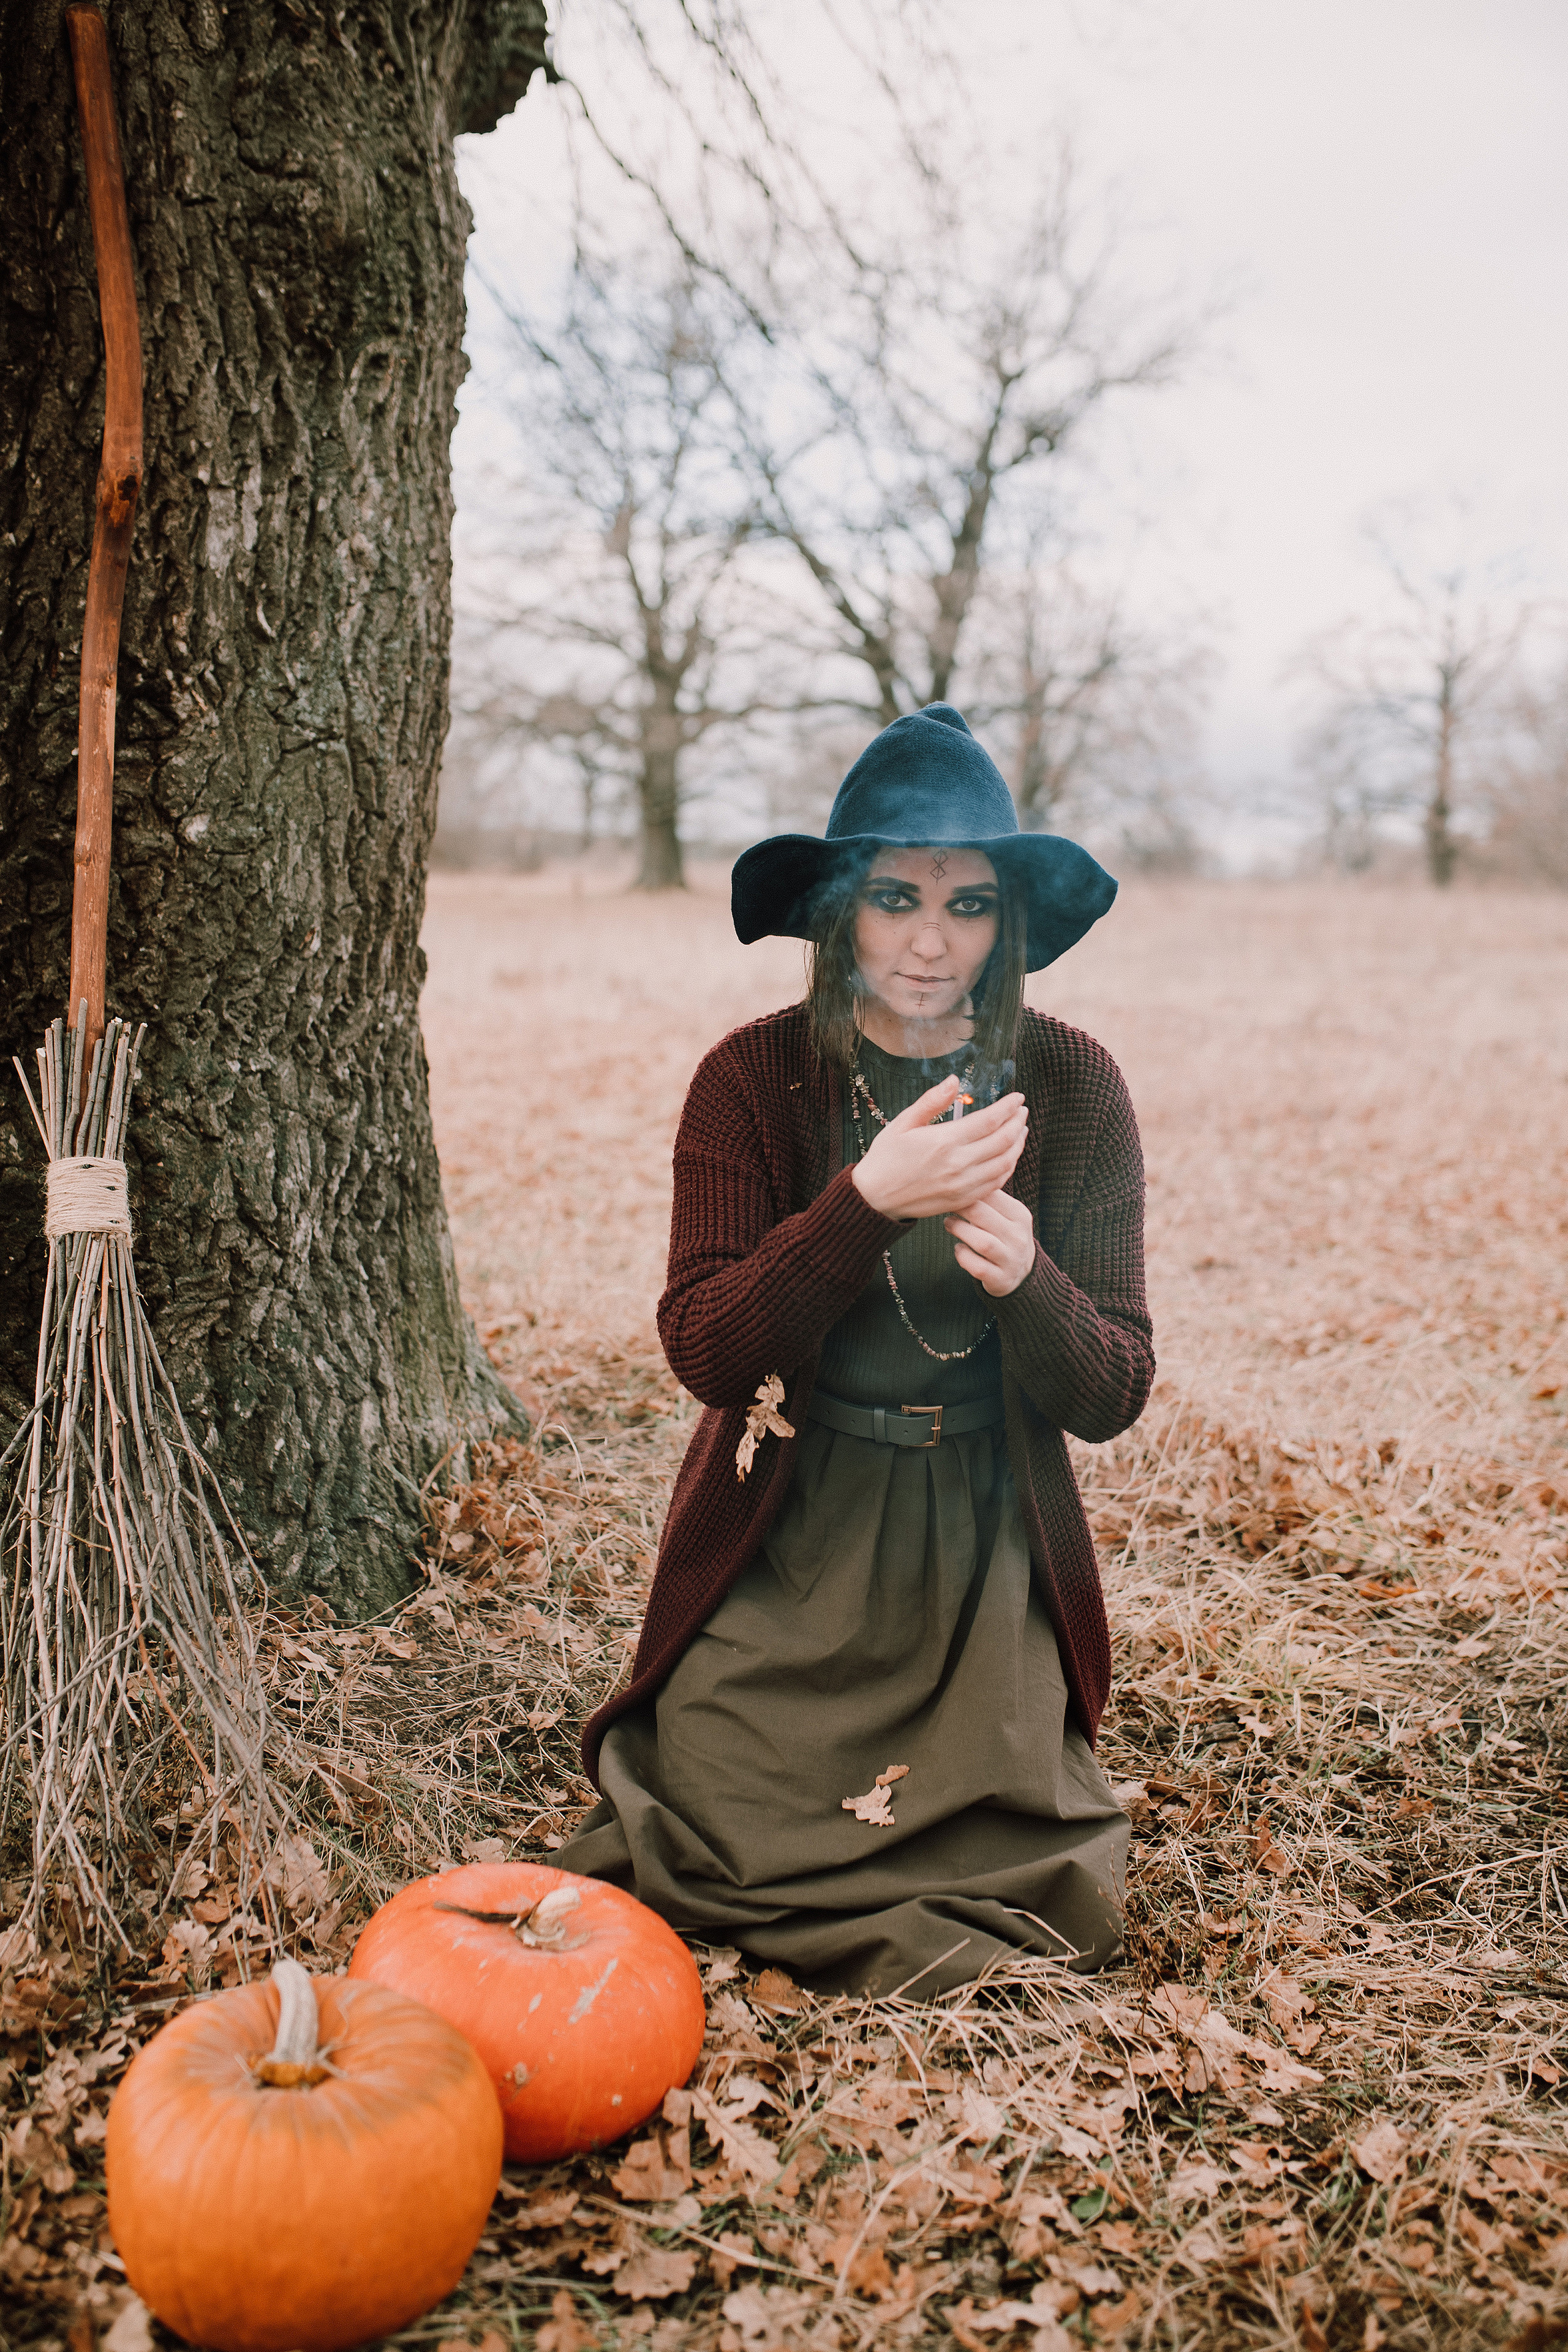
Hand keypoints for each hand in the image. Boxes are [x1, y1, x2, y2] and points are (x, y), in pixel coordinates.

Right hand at [850, 1075, 1027, 1221]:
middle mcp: (958, 1164)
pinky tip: (1008, 1156)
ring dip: (1017, 1145)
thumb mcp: (903, 1123)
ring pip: (1004, 1163)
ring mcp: (962, 1185)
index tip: (1018, 1097)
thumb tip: (954, 1080)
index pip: (989, 1120)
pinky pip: (995, 1183)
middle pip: (1003, 1141)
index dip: (1008, 1107)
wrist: (874, 1198)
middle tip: (1022, 1111)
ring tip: (1020, 1130)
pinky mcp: (962, 1200)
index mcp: (944, 1141)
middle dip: (1017, 1123)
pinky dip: (1007, 1167)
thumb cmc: (885, 1157)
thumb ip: (931, 1101)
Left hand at [945, 1188, 1036, 1297]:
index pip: (992, 1196)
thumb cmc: (1004, 1237)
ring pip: (981, 1242)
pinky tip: (958, 1248)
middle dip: (959, 1209)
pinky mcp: (1001, 1279)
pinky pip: (977, 1266)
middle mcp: (1019, 1237)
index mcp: (1020, 1215)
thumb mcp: (1006, 1216)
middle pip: (982, 1216)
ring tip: (949, 1224)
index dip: (968, 1191)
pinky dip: (963, 1256)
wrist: (1021, 1274)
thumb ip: (990, 1200)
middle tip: (947, 1206)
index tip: (952, 1188)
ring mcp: (1011, 1260)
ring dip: (959, 1231)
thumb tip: (961, 1175)